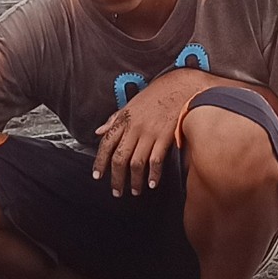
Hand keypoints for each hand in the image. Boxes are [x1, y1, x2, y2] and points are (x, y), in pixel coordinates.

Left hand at [92, 70, 203, 195]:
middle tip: (117, 191)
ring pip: (136, 163)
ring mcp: (150, 133)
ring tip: (134, 191)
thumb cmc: (155, 96)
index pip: (106, 144)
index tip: (98, 176)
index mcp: (124, 120)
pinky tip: (152, 183)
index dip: (100, 162)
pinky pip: (156, 160)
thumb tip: (98, 131)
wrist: (180, 87)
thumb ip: (113, 119)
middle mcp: (134, 128)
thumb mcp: (130, 104)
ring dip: (134, 181)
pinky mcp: (165, 137)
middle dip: (116, 178)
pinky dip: (153, 175)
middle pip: (119, 158)